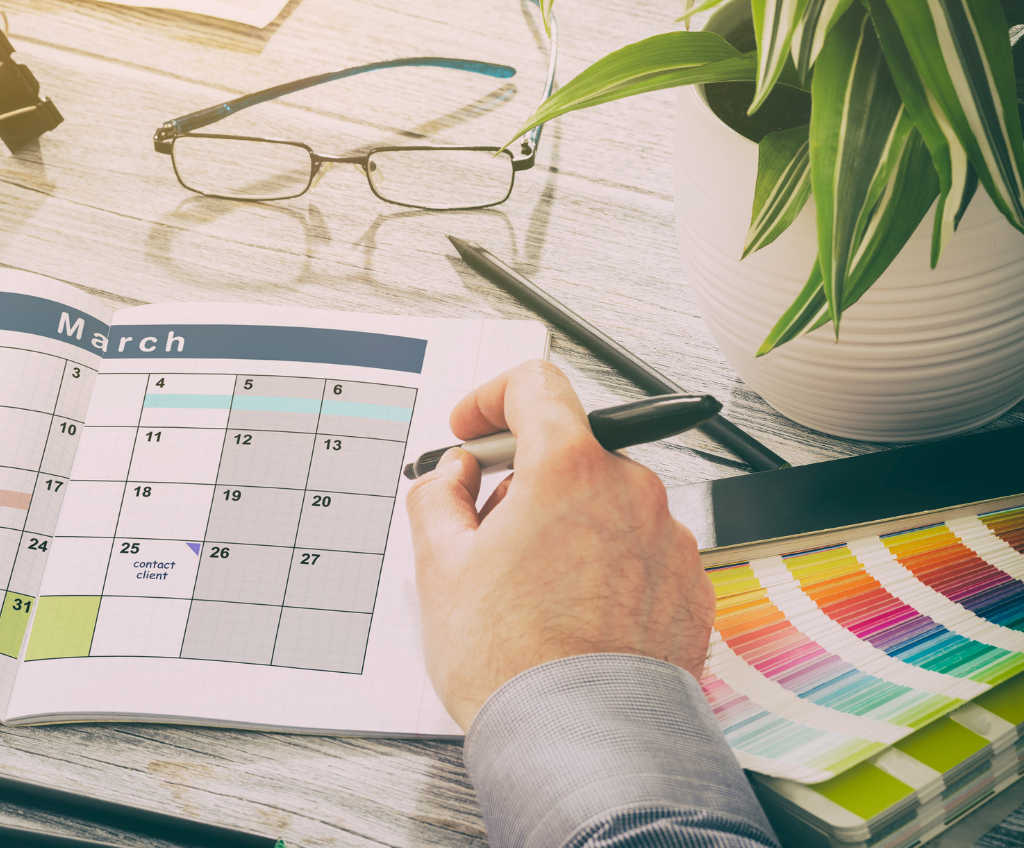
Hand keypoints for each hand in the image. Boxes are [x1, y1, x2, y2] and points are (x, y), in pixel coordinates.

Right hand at [405, 361, 712, 728]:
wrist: (585, 743)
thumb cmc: (515, 662)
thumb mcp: (438, 566)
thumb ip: (439, 496)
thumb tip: (454, 476)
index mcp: (570, 468)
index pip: (535, 386)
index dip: (491, 398)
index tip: (474, 428)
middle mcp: (632, 491)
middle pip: (571, 452)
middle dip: (525, 481)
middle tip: (485, 534)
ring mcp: (668, 541)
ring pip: (607, 506)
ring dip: (566, 526)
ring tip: (529, 593)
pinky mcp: (690, 589)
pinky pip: (638, 553)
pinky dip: (604, 566)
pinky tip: (571, 616)